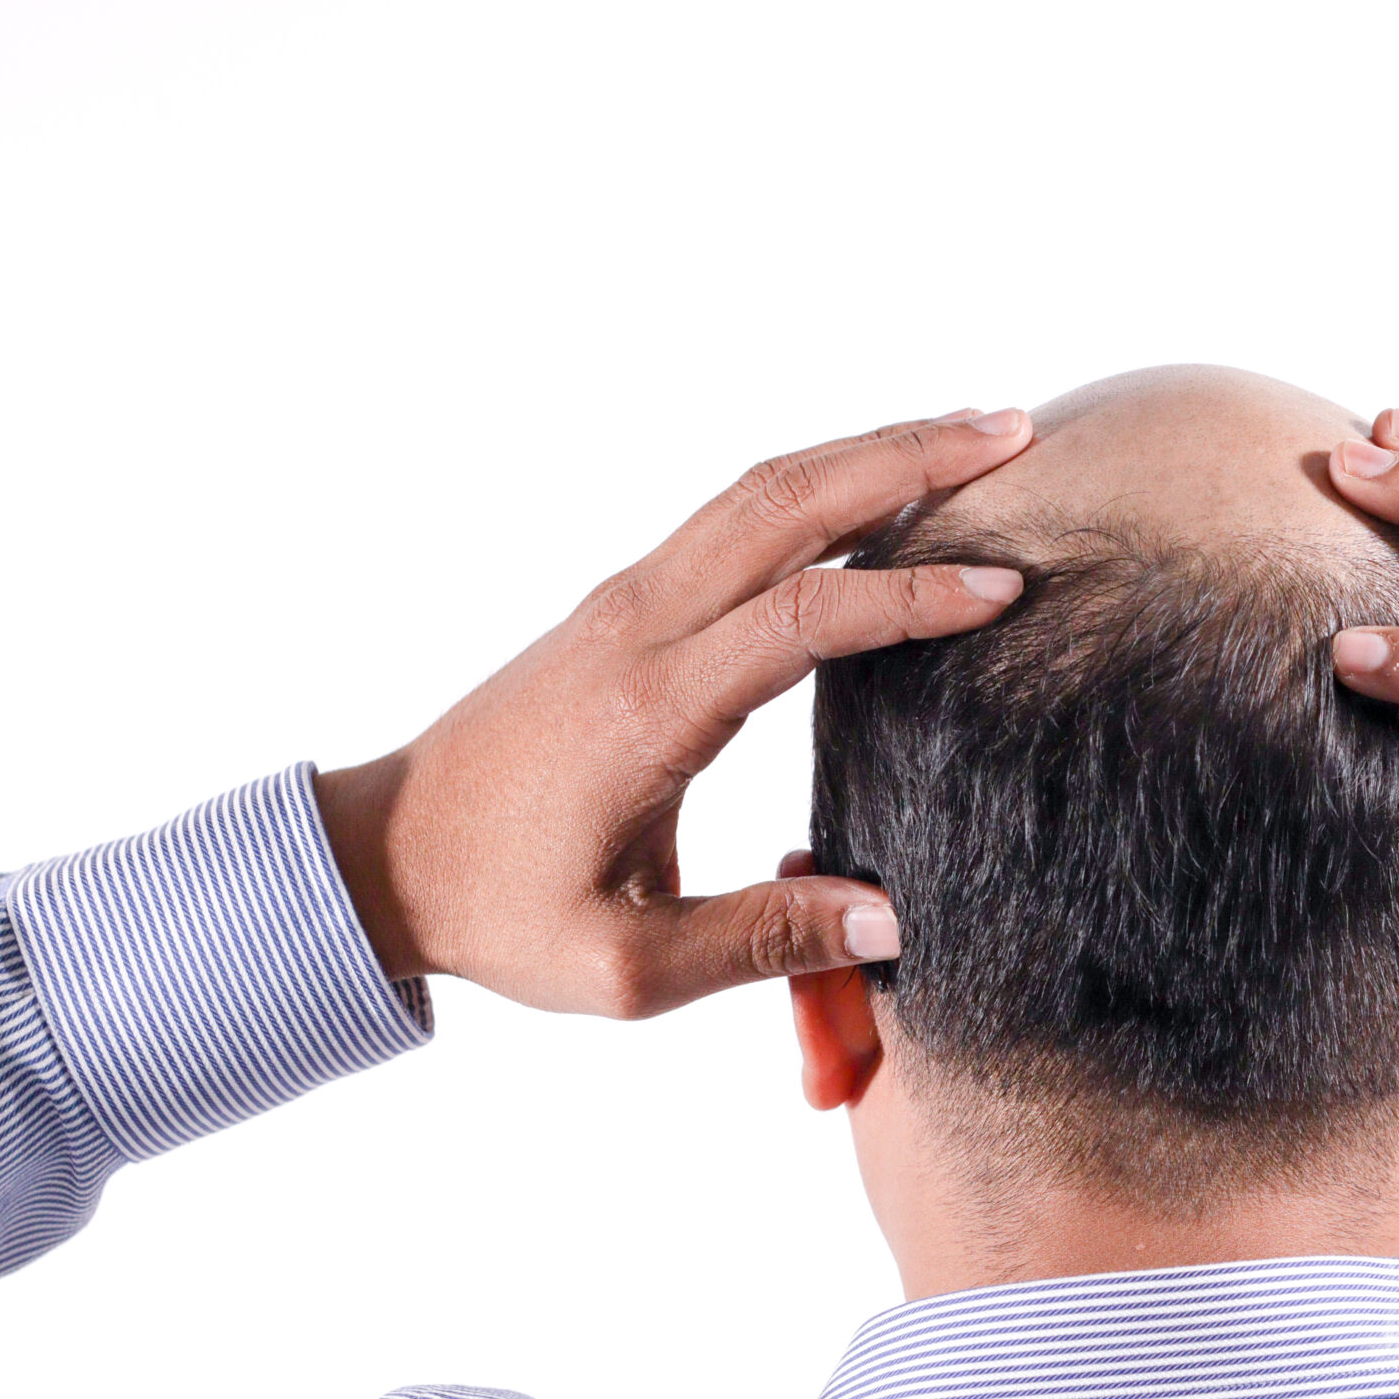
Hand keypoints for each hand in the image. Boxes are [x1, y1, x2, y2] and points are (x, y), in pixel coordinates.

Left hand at [313, 410, 1033, 1017]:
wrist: (381, 856)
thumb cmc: (500, 910)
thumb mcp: (627, 965)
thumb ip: (762, 939)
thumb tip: (893, 918)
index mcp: (649, 708)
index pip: (803, 617)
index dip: (912, 598)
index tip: (1005, 589)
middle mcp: (638, 628)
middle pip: (785, 502)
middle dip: (908, 457)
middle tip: (1016, 434)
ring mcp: (626, 602)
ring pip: (760, 490)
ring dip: (868, 451)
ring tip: (974, 436)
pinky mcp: (625, 605)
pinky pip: (737, 515)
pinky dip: (822, 484)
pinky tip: (881, 487)